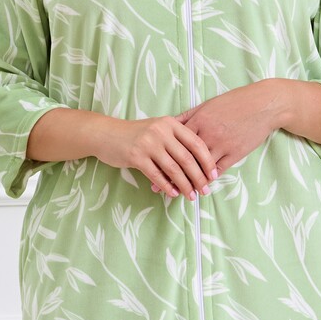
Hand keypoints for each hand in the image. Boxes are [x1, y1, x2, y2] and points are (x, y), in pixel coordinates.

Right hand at [94, 115, 219, 200]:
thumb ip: (176, 142)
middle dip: (199, 177)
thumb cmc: (136, 135)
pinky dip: (167, 186)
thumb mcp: (158, 130)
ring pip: (173, 169)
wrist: (106, 134)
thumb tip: (198, 165)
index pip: (196, 143)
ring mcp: (148, 143)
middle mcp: (161, 131)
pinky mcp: (136, 156)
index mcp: (170, 123)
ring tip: (191, 195)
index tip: (214, 175)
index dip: (207, 160)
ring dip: (185, 185)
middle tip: (205, 190)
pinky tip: (174, 193)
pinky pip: (157, 175)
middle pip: (187, 158)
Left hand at [151, 82, 279, 192]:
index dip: (164, 156)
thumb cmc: (235, 102)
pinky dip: (208, 180)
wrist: (263, 105)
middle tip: (159, 187)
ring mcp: (222, 145)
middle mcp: (208, 134)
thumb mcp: (209, 105)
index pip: (176, 142)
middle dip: (171, 174)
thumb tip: (171, 123)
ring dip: (189, 182)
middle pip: (185, 158)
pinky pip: (218, 170)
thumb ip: (189, 115)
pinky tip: (201, 187)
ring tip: (179, 192)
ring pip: (201, 168)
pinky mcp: (235, 153)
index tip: (153, 167)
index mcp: (199, 120)